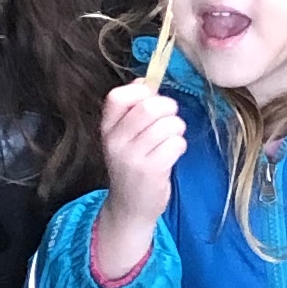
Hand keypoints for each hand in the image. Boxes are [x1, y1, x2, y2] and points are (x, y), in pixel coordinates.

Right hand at [94, 76, 186, 280]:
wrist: (130, 207)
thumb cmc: (132, 165)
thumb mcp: (123, 136)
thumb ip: (132, 108)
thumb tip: (145, 80)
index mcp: (107, 128)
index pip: (117, 97)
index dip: (140, 91)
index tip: (150, 99)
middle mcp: (115, 142)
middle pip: (149, 108)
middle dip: (168, 108)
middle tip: (170, 118)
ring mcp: (132, 158)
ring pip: (167, 125)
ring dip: (177, 128)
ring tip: (171, 138)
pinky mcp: (151, 172)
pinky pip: (176, 144)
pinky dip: (180, 145)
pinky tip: (172, 154)